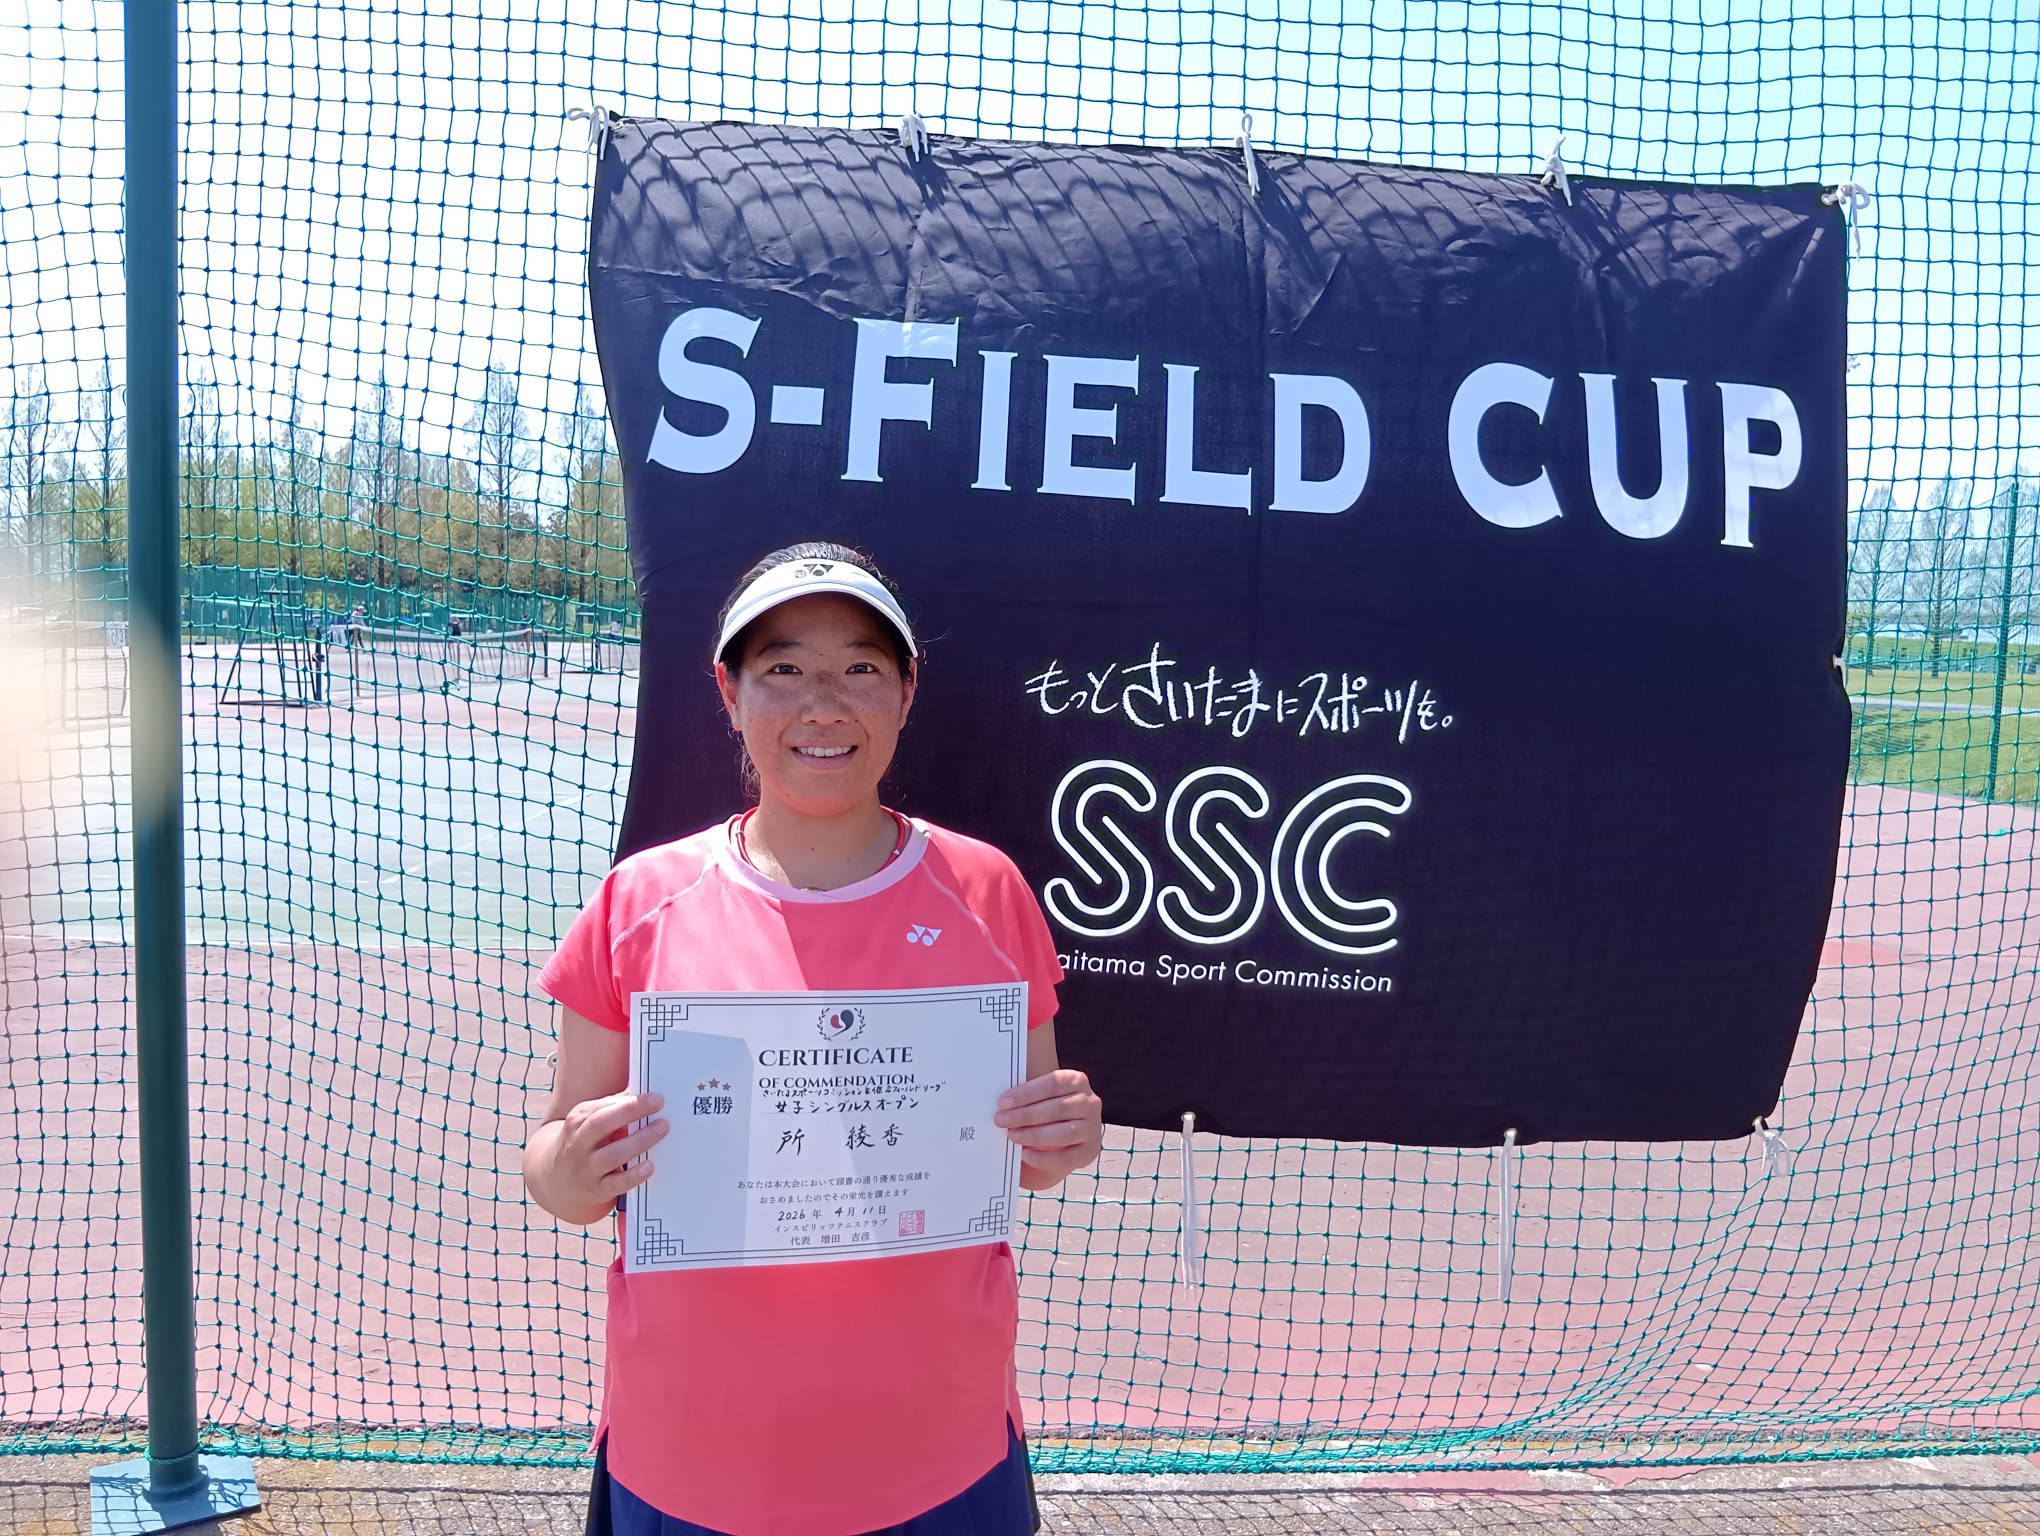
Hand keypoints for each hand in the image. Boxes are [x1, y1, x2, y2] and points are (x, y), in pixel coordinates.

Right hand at [542, 1091, 668, 1215]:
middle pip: (600, 1125)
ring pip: (611, 1156)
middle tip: (658, 1105)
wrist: (555, 1176)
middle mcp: (579, 1144)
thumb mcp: (587, 1120)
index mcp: (577, 1122)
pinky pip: (615, 1184)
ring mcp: (587, 1168)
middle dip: (630, 1112)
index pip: (601, 1108)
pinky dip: (633, 1176)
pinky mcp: (597, 1189)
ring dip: (638, 1142)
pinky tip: (649, 1167)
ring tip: (661, 1129)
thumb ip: (613, 1106)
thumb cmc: (581, 1141)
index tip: (654, 1097)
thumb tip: (640, 1091)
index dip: (628, 1101)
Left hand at [994, 1069, 1101, 1186]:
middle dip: (1025, 1115)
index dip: (1026, 1093)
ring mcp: (1092, 1128)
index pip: (1052, 1084)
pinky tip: (1025, 1154)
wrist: (1065, 1134)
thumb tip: (1003, 1104)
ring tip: (1012, 1136)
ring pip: (1064, 1133)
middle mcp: (1089, 1102)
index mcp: (1077, 1081)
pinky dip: (1043, 1158)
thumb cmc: (1049, 1110)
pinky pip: (1066, 1158)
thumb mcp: (1043, 1096)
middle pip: (1057, 1108)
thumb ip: (1029, 1097)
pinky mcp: (1089, 1151)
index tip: (1003, 1102)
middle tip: (1001, 1120)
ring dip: (1034, 1135)